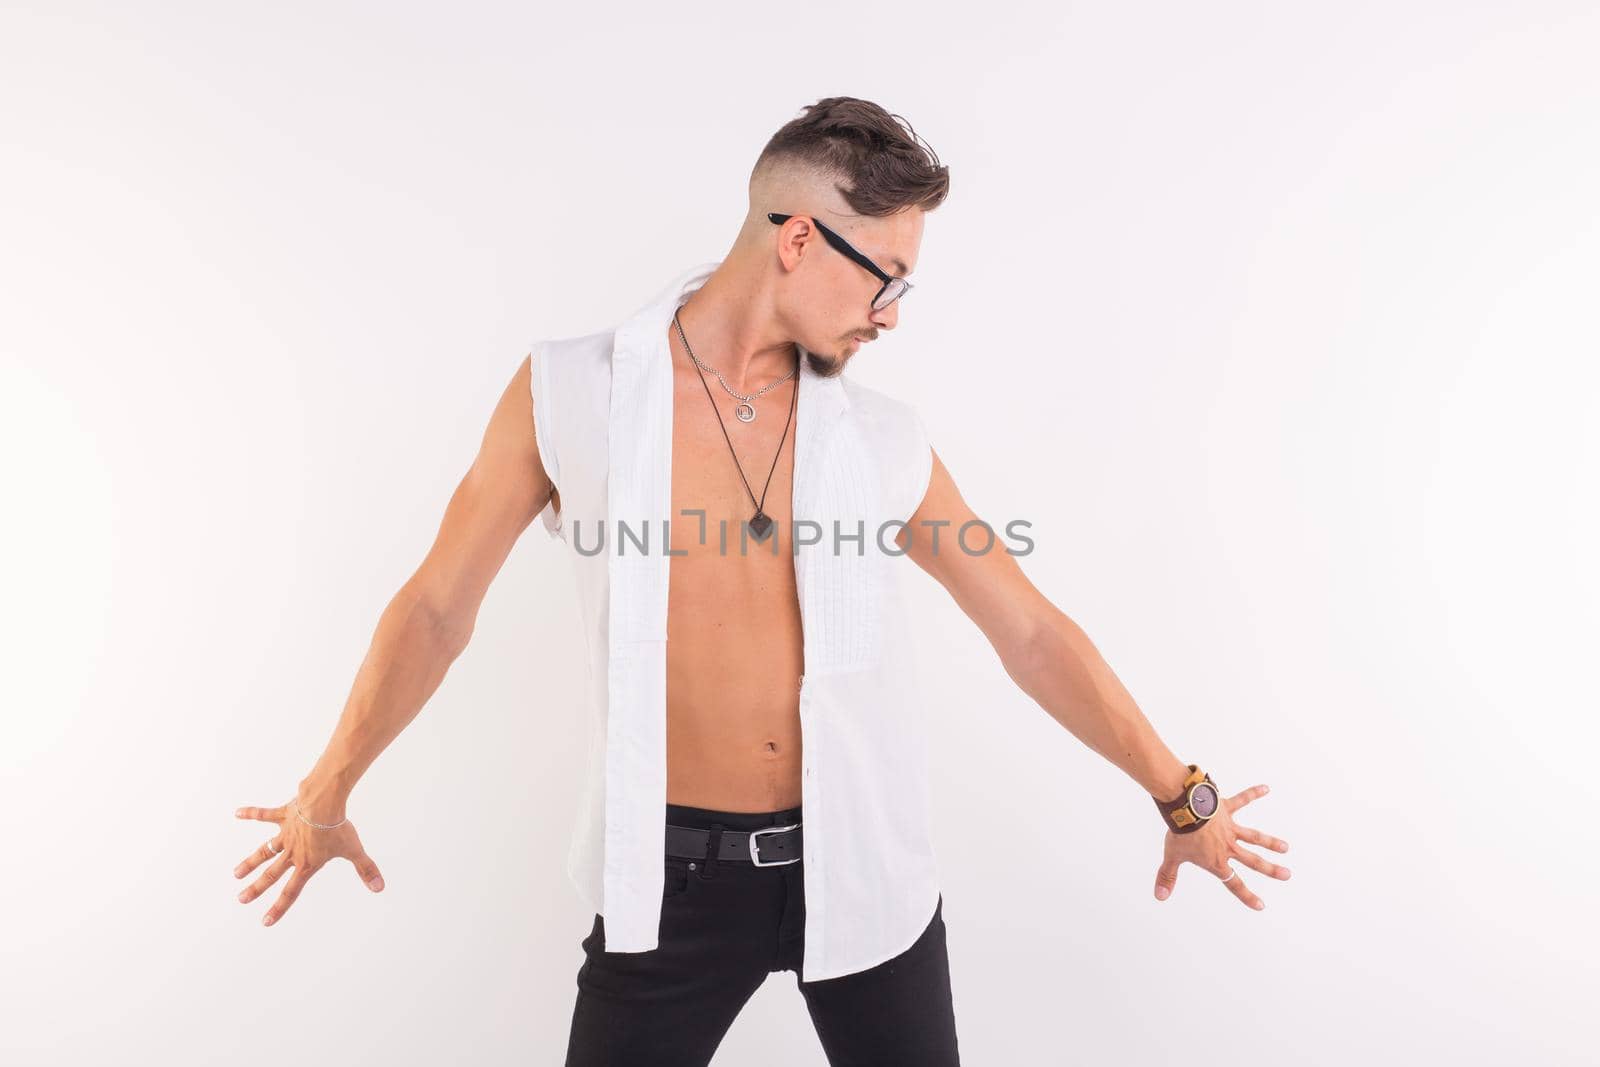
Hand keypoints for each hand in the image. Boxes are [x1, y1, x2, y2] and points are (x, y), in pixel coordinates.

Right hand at [232, 794, 385, 925]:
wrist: (324, 803)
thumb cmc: (338, 827)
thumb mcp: (354, 850)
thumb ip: (366, 869)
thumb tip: (379, 887)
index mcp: (307, 864)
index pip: (291, 892)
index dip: (279, 908)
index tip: (266, 921)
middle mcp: (292, 852)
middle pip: (271, 875)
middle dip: (256, 889)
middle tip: (241, 899)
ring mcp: (285, 834)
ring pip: (264, 851)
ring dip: (250, 862)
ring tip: (236, 874)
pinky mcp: (282, 815)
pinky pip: (264, 814)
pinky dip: (251, 813)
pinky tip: (237, 813)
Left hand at [1153, 783, 1289, 909]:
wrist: (1183, 810)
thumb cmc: (1179, 833)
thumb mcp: (1172, 857)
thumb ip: (1167, 876)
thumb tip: (1160, 896)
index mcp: (1217, 861)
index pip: (1234, 883)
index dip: (1246, 896)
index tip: (1260, 905)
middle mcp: (1228, 847)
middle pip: (1253, 861)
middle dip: (1270, 870)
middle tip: (1287, 875)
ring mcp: (1230, 828)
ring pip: (1254, 837)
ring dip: (1270, 842)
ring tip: (1285, 847)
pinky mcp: (1226, 809)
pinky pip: (1242, 800)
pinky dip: (1253, 793)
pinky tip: (1265, 788)